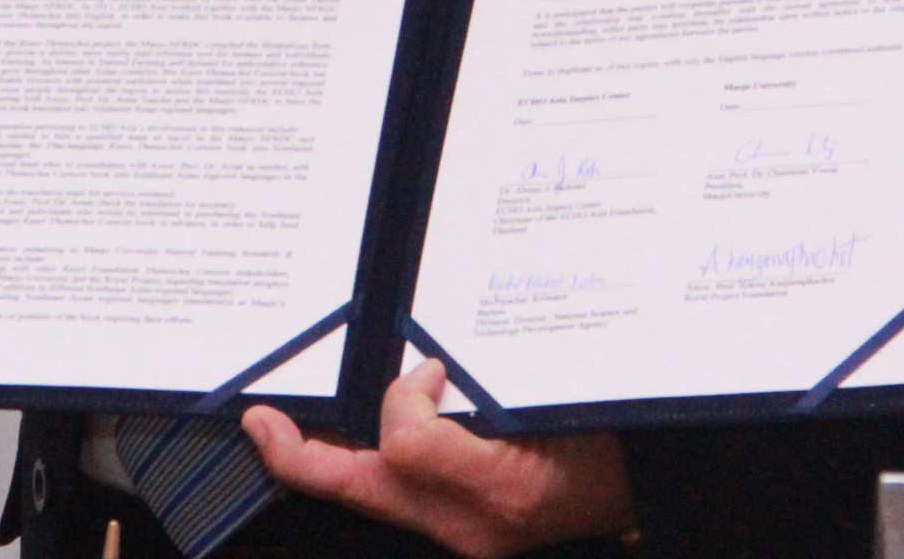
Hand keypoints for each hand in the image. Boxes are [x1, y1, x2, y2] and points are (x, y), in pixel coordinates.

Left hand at [240, 369, 633, 557]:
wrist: (644, 490)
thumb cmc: (609, 444)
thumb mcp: (556, 410)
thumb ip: (480, 403)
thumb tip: (421, 385)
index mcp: (497, 494)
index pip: (407, 449)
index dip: (402, 402)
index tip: (425, 372)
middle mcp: (470, 524)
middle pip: (360, 489)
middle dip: (299, 457)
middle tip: (259, 422)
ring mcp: (461, 532)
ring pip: (369, 495)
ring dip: (325, 460)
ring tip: (290, 426)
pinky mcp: (459, 528)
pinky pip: (394, 498)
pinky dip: (365, 464)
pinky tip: (352, 435)